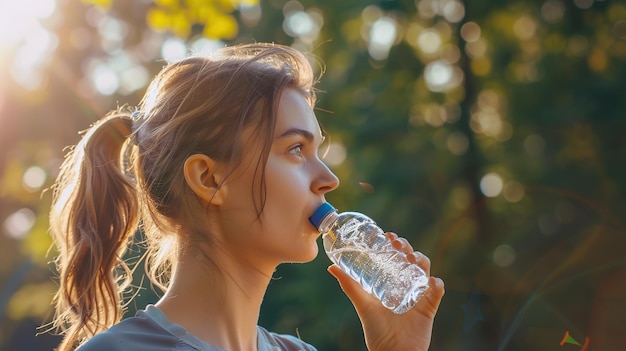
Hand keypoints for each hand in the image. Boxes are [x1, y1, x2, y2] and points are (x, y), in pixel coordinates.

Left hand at [327, 232, 444, 350]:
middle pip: (412, 260)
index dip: (395, 244)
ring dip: (421, 260)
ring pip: (425, 271)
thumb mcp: (363, 305)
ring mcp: (419, 295)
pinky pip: (437, 293)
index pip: (396, 257)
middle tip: (397, 244)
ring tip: (411, 258)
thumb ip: (349, 286)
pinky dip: (436, 285)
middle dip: (407, 248)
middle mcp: (407, 285)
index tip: (387, 235)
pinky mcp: (429, 308)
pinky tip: (431, 281)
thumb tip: (331, 266)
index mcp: (393, 281)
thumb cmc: (377, 331)